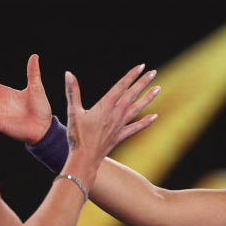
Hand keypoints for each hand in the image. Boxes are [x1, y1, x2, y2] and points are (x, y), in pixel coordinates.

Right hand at [60, 65, 158, 181]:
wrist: (85, 158)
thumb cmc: (77, 136)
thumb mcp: (72, 112)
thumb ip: (72, 92)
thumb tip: (68, 74)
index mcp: (105, 106)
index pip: (121, 87)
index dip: (131, 76)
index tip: (141, 66)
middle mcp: (115, 114)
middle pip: (132, 95)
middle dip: (143, 83)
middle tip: (153, 72)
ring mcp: (119, 126)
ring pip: (137, 109)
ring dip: (148, 98)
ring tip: (158, 89)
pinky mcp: (120, 136)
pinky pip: (136, 127)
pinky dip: (145, 122)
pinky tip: (154, 117)